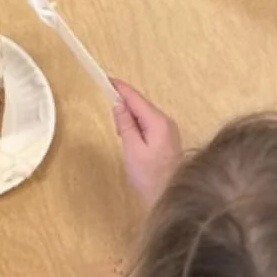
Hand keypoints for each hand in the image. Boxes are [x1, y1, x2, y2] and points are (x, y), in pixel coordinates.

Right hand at [110, 79, 182, 206]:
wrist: (170, 198)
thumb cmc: (150, 176)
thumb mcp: (132, 150)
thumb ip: (125, 125)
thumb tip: (119, 104)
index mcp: (158, 122)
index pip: (136, 98)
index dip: (120, 88)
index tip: (106, 79)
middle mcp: (166, 122)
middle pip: (141, 106)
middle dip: (125, 107)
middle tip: (114, 123)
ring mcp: (169, 131)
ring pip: (145, 116)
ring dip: (131, 119)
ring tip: (123, 137)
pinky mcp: (168, 140)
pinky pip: (150, 125)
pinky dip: (138, 127)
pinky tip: (133, 141)